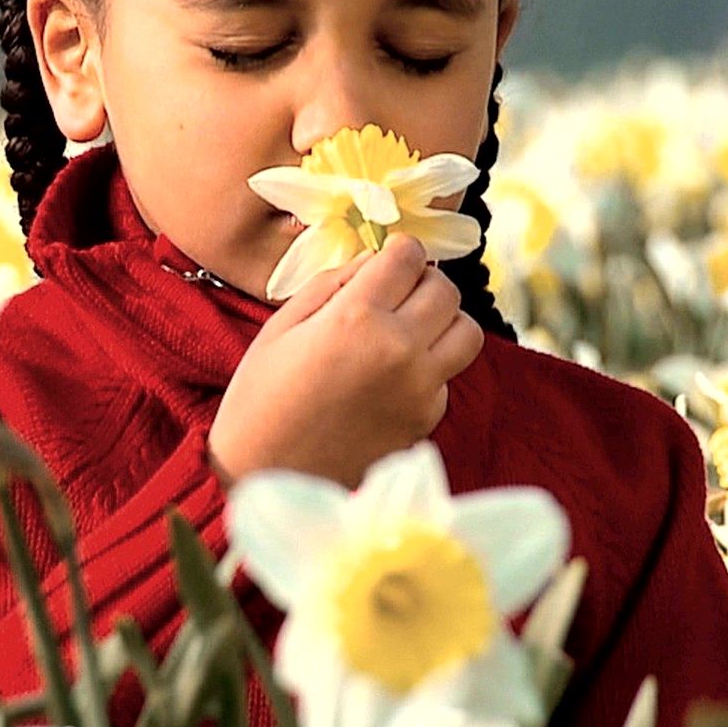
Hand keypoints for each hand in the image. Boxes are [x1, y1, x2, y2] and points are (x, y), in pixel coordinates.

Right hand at [208, 231, 485, 488]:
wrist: (266, 475)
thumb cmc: (260, 397)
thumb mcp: (282, 326)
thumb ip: (334, 284)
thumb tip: (375, 261)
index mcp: (357, 317)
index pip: (409, 256)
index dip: (399, 251)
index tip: (388, 260)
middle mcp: (399, 349)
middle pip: (445, 289)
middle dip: (423, 281)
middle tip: (397, 293)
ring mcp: (420, 388)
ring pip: (467, 331)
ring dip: (443, 321)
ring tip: (410, 330)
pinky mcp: (426, 420)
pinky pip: (448, 376)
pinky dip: (430, 367)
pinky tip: (393, 377)